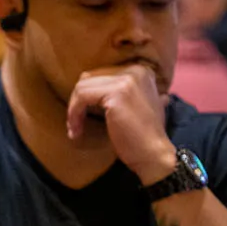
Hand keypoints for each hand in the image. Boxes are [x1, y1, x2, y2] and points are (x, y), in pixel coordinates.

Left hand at [66, 64, 175, 183]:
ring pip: (82, 86)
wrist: (153, 155)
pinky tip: (76, 131)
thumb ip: (118, 92)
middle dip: (77, 101)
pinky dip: (74, 114)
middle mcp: (135, 70)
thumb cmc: (140, 136)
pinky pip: (82, 97)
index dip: (86, 96)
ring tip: (74, 129)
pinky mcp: (117, 93)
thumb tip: (87, 85)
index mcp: (140, 71)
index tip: (81, 116)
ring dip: (73, 109)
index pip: (99, 74)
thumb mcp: (132, 106)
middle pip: (89, 78)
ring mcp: (127, 80)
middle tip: (75, 123)